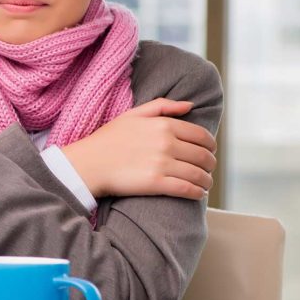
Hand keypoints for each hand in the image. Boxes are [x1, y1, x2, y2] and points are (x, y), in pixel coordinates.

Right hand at [62, 98, 216, 200]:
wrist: (88, 164)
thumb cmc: (108, 139)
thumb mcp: (133, 115)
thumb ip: (163, 106)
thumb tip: (190, 106)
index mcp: (163, 125)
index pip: (201, 136)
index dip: (210, 146)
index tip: (209, 152)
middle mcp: (166, 143)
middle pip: (203, 156)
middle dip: (210, 164)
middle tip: (207, 169)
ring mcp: (162, 164)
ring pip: (199, 174)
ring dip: (206, 181)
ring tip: (204, 184)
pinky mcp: (156, 183)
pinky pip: (187, 189)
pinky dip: (197, 192)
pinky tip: (197, 193)